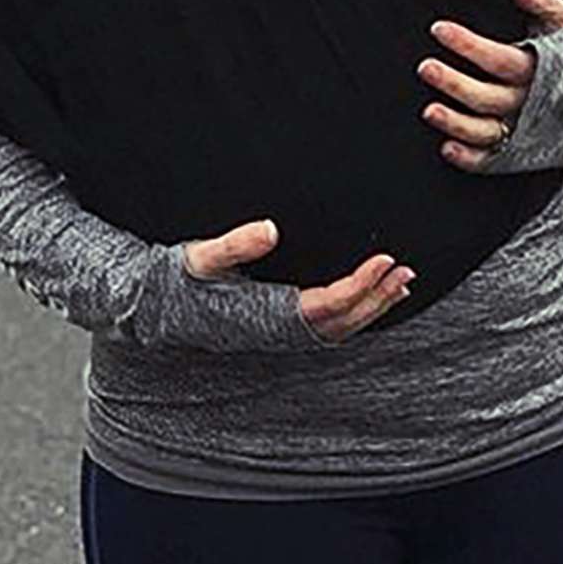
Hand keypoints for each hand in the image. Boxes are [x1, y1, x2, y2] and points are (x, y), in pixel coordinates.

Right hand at [182, 218, 413, 343]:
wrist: (155, 308)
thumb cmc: (177, 280)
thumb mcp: (199, 257)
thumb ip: (234, 245)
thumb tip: (270, 230)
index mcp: (265, 314)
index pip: (326, 305)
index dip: (359, 286)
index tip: (385, 261)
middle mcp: (278, 330)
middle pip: (342, 322)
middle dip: (377, 298)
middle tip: (407, 271)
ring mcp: (280, 333)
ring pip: (339, 328)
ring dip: (372, 307)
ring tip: (401, 283)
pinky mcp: (279, 327)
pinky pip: (328, 327)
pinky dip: (356, 312)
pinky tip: (370, 296)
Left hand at [420, 0, 562, 170]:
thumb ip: (541, 1)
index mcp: (538, 70)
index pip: (499, 59)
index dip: (469, 45)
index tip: (438, 29)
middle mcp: (529, 103)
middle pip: (488, 97)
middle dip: (455, 83)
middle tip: (424, 67)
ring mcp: (523, 131)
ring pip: (486, 131)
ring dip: (457, 124)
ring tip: (428, 111)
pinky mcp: (517, 151)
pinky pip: (492, 159)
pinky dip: (470, 158)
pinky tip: (446, 148)